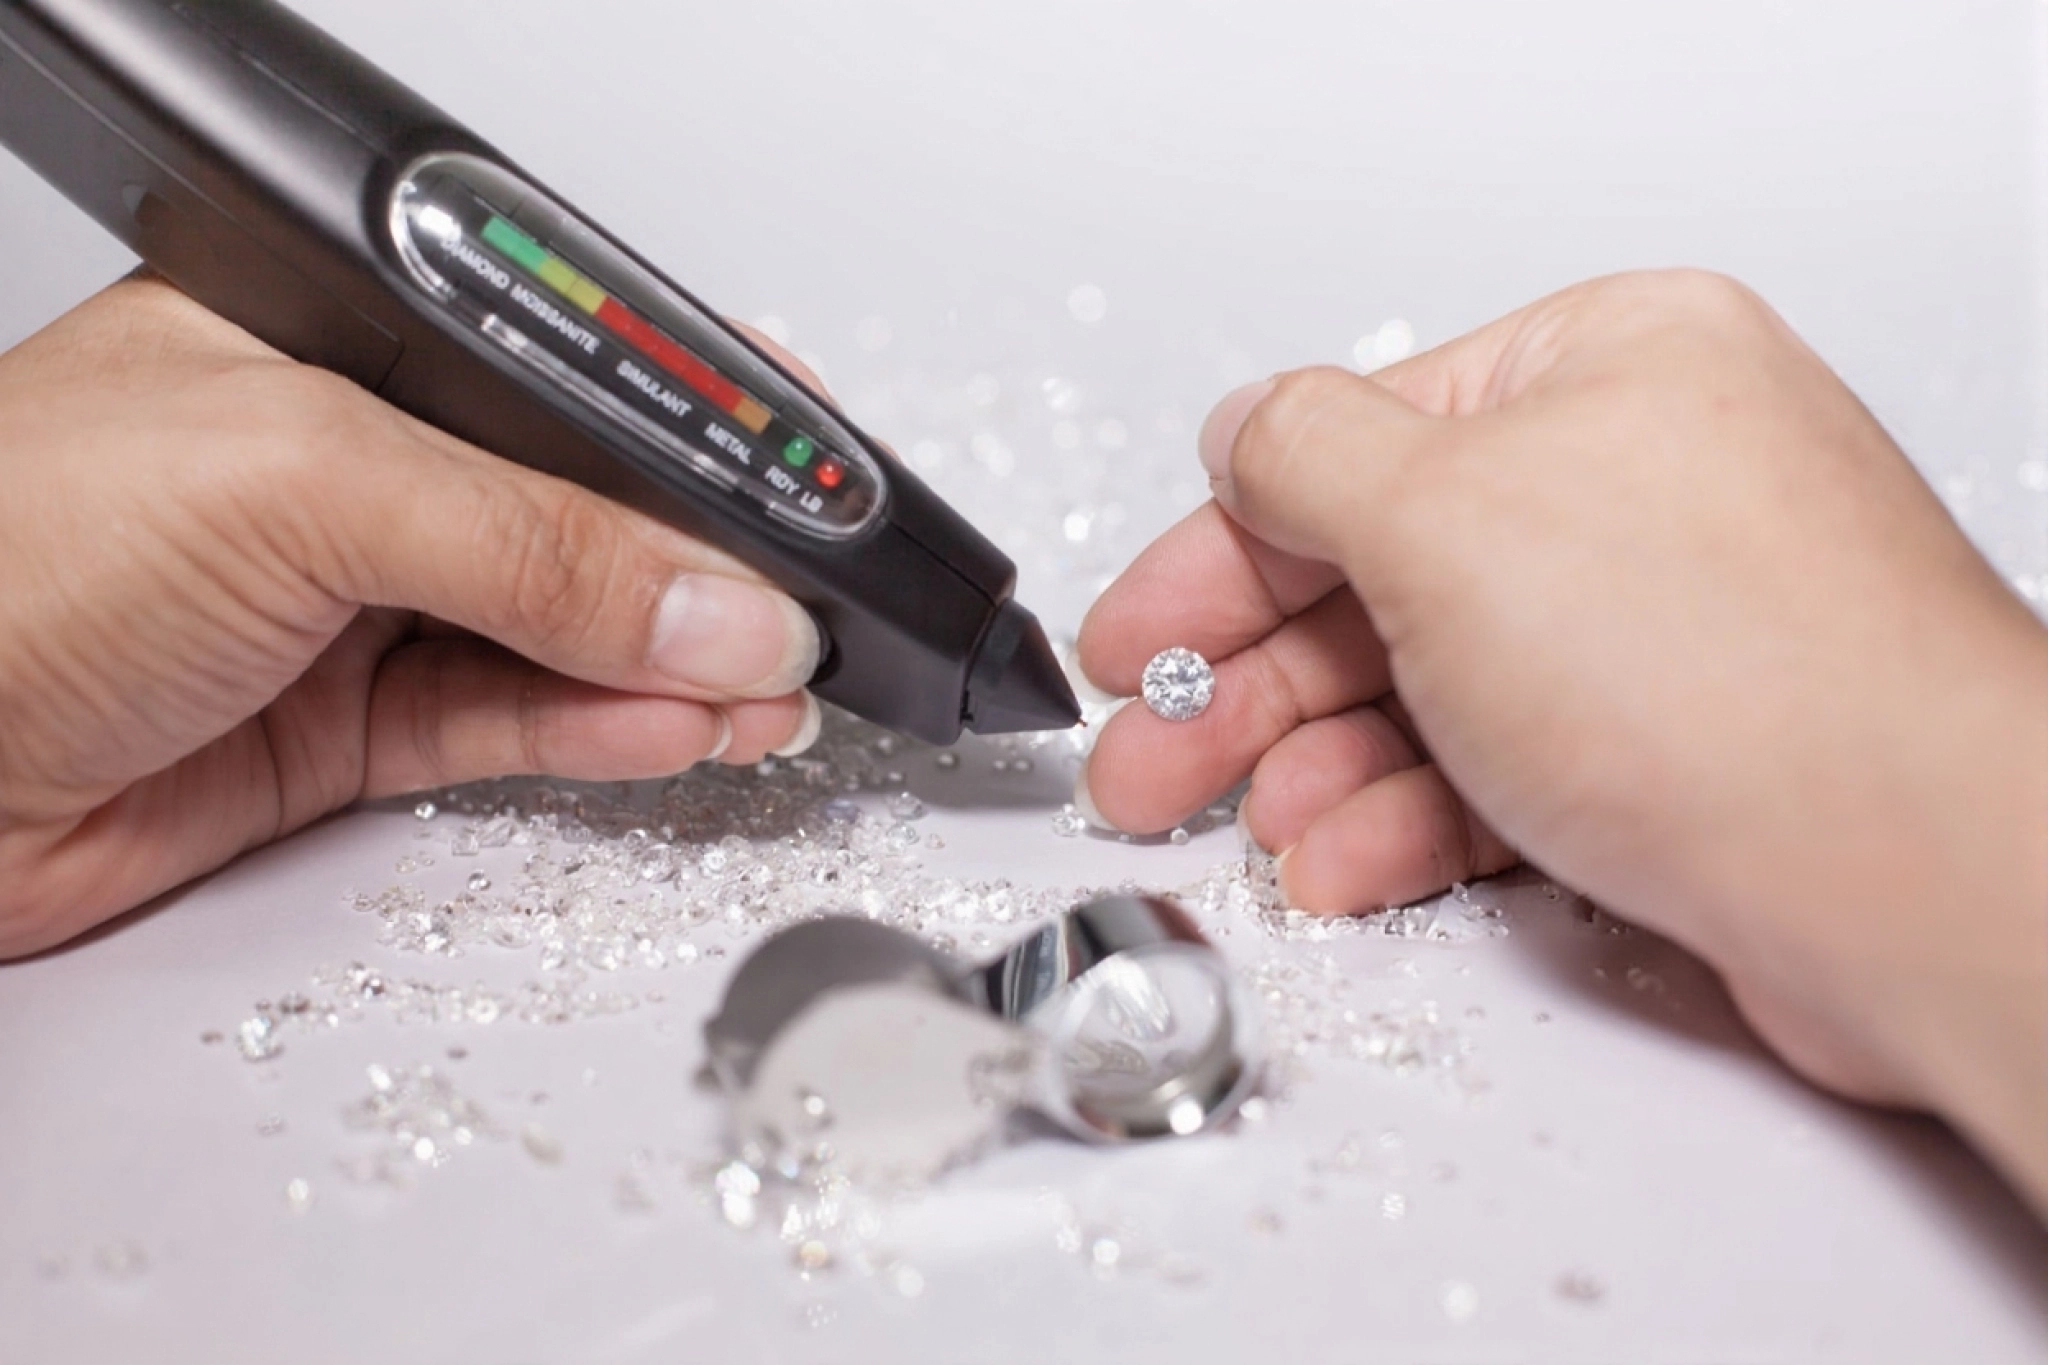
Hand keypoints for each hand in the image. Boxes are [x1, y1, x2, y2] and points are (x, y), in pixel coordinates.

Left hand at [0, 274, 826, 957]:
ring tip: (773, 693)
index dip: (693, 432)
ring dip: (680, 666)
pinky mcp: (348, 727)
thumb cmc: (3, 556)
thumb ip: (533, 545)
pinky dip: (610, 731)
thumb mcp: (305, 484)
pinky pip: (519, 723)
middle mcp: (355, 468)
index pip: (565, 376)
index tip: (803, 491)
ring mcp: (357, 603)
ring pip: (569, 631)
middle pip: (584, 514)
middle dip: (705, 570)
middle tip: (804, 618)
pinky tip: (680, 728)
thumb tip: (711, 601)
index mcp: (339, 343)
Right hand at [1078, 271, 2047, 1210]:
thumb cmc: (1734, 679)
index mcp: (1606, 367)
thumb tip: (1248, 428)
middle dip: (1249, 683)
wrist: (1921, 881)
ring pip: (1439, 689)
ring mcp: (1670, 625)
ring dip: (1318, 765)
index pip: (1356, 448)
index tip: (1138, 633)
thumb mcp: (1443, 516)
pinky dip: (1415, 817)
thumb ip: (1307, 458)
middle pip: (1386, 580)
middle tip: (1152, 758)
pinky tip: (1350, 861)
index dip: (1219, 552)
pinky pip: (1509, 768)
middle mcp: (1644, 486)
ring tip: (1244, 828)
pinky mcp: (1687, 751)